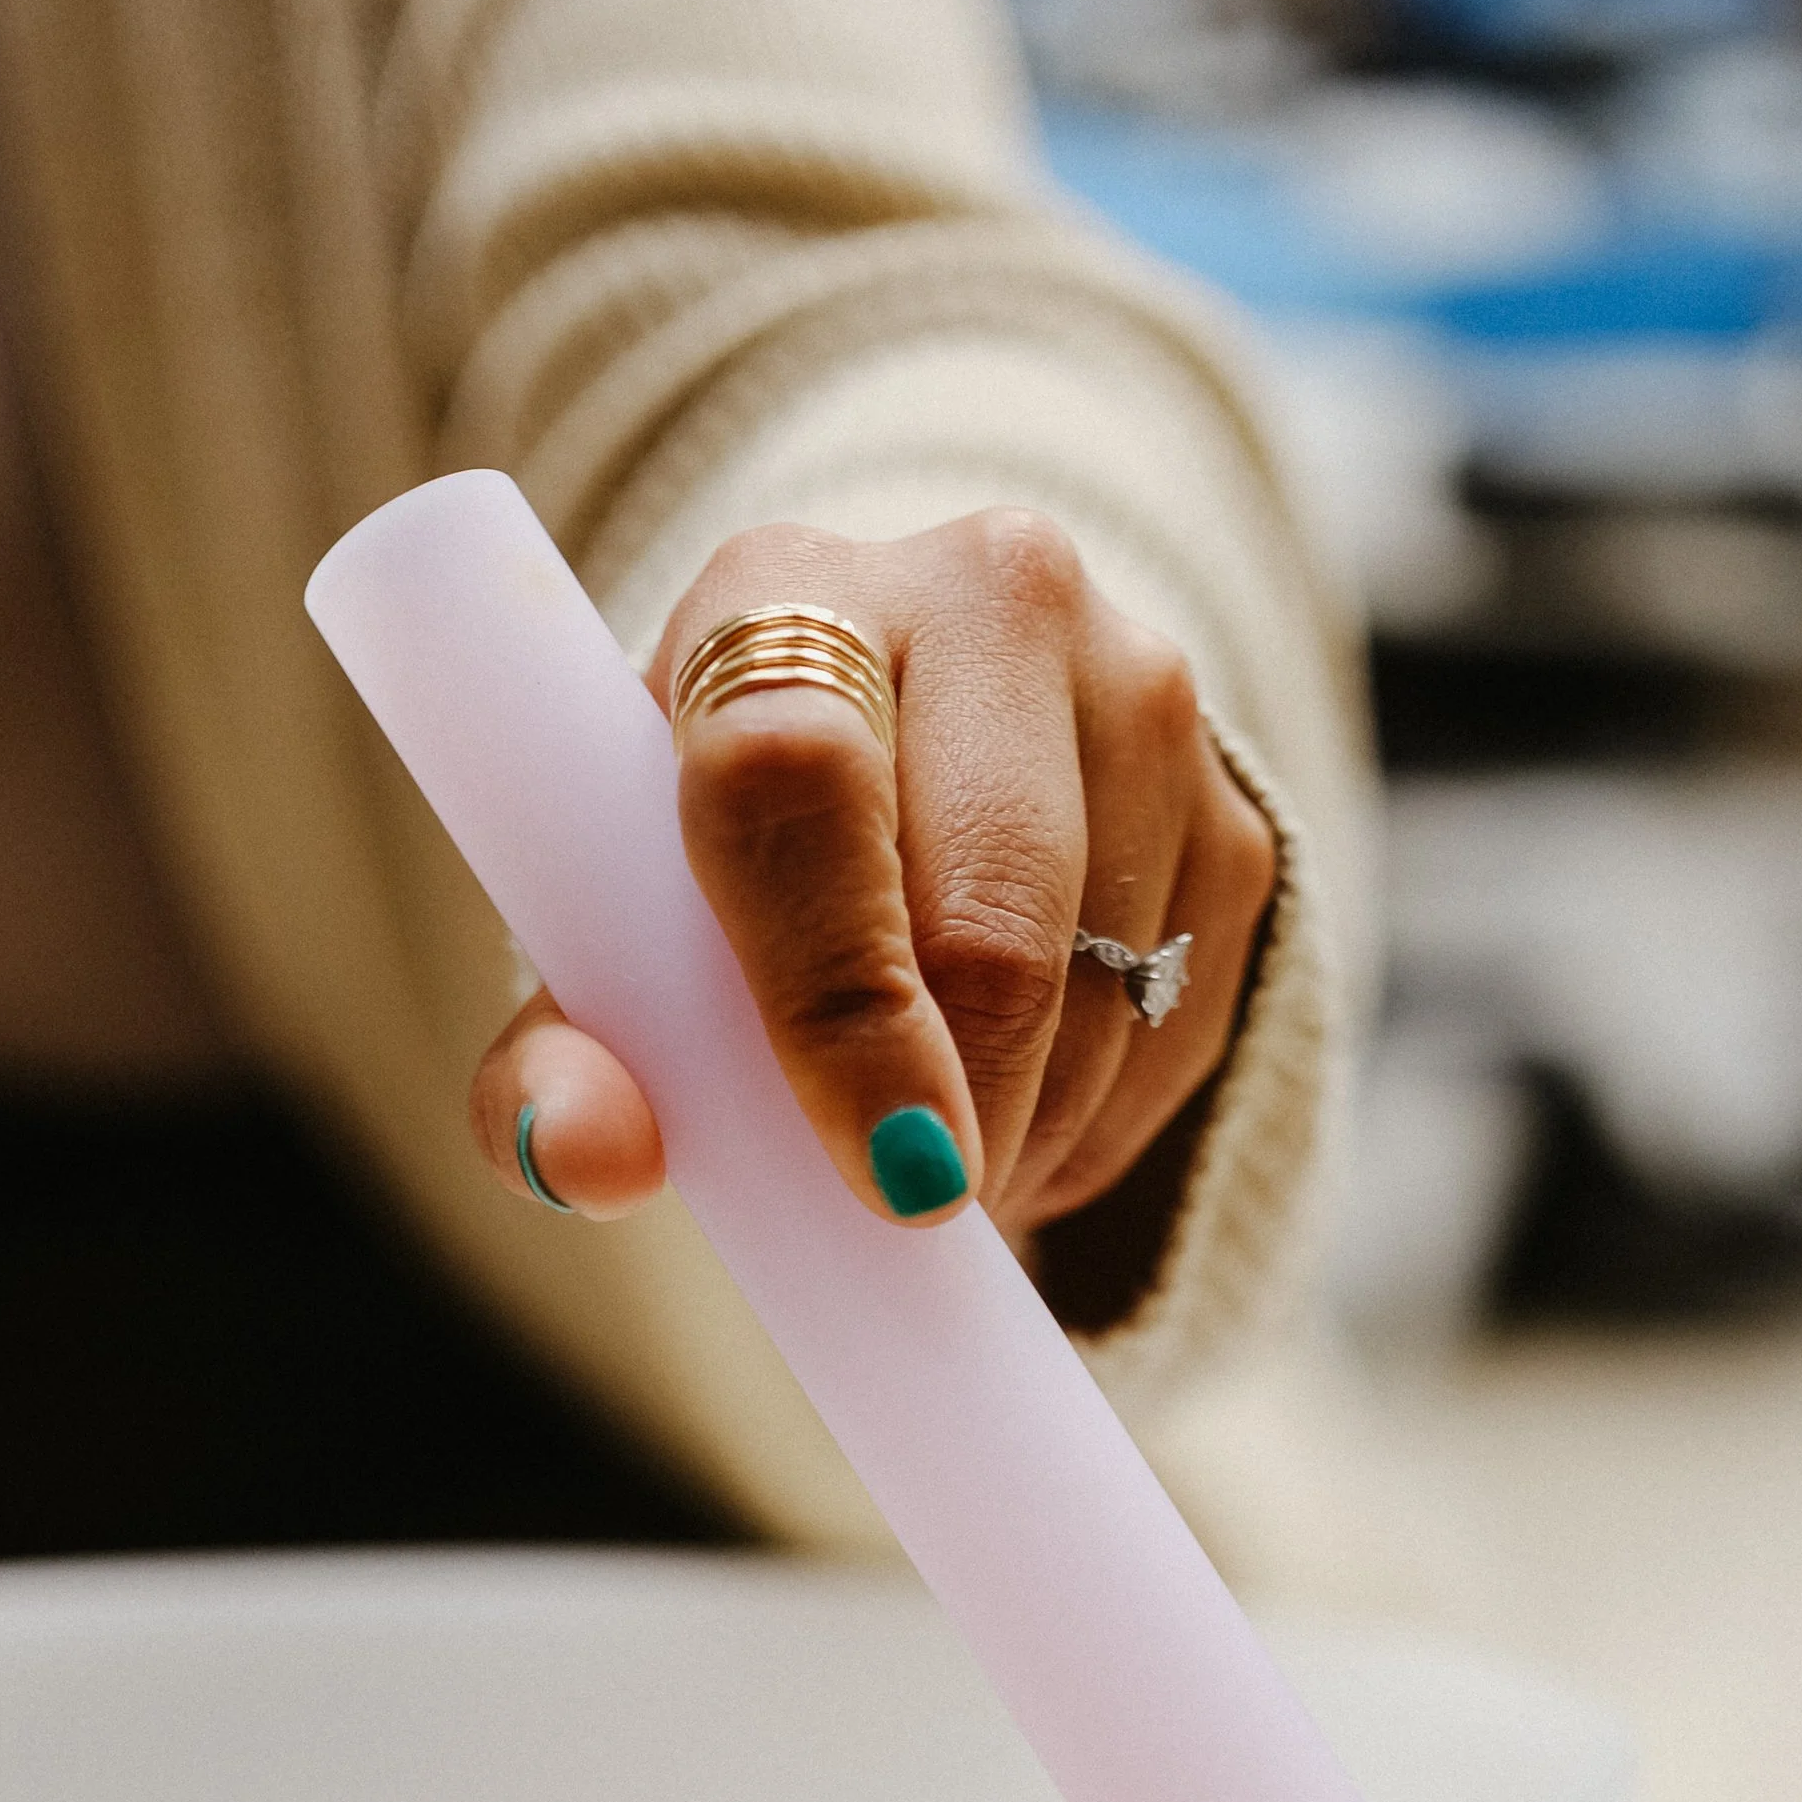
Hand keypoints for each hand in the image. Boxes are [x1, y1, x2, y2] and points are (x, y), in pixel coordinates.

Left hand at [468, 510, 1276, 1248]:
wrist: (910, 745)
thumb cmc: (732, 859)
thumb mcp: (622, 941)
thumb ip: (568, 1057)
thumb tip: (579, 1158)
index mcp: (784, 591)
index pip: (802, 773)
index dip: (841, 996)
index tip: (885, 1173)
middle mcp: (990, 596)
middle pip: (994, 909)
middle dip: (961, 1112)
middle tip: (909, 1210)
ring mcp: (1141, 693)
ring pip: (1103, 996)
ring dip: (1026, 1137)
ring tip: (940, 1154)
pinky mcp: (1234, 807)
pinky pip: (1179, 1026)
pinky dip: (1097, 1124)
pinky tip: (1023, 1112)